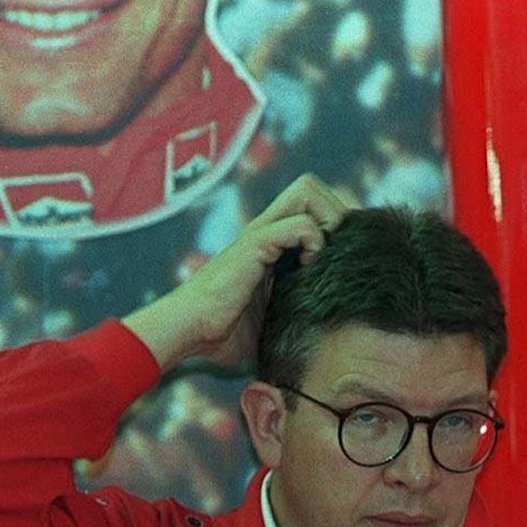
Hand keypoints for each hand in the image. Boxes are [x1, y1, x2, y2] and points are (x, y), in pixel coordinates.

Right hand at [122, 174, 352, 368]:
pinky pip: (301, 225)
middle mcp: (267, 229)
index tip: (337, 260)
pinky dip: (315, 244)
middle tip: (335, 253)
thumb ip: (297, 314)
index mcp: (272, 243)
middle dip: (337, 213)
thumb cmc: (224, 335)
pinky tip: (305, 271)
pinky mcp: (256, 244)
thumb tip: (329, 339)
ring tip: (322, 258)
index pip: (314, 205)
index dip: (335, 225)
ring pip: (309, 190)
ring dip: (329, 221)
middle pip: (313, 186)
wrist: (189, 332)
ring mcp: (261, 233)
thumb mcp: (273, 322)